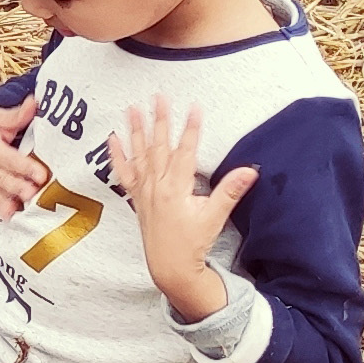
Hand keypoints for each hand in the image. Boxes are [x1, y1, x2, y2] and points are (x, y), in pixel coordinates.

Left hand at [112, 96, 255, 319]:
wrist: (170, 266)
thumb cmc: (192, 243)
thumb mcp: (215, 217)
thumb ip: (231, 191)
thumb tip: (250, 171)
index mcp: (176, 188)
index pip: (185, 151)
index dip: (191, 128)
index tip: (195, 107)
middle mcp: (157, 186)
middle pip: (159, 146)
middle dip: (160, 119)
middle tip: (159, 96)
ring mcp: (145, 191)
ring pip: (139, 154)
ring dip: (136, 130)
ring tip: (133, 108)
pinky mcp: (137, 198)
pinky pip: (124, 173)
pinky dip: (117, 156)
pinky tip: (112, 139)